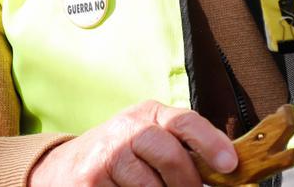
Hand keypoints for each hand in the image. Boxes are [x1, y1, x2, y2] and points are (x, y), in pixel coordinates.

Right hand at [28, 100, 237, 186]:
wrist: (65, 167)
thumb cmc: (121, 154)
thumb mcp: (151, 138)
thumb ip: (182, 146)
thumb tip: (221, 168)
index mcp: (150, 114)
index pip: (185, 121)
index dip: (211, 142)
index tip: (229, 164)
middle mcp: (127, 128)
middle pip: (169, 154)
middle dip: (186, 181)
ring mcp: (107, 154)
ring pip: (149, 185)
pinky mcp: (91, 181)